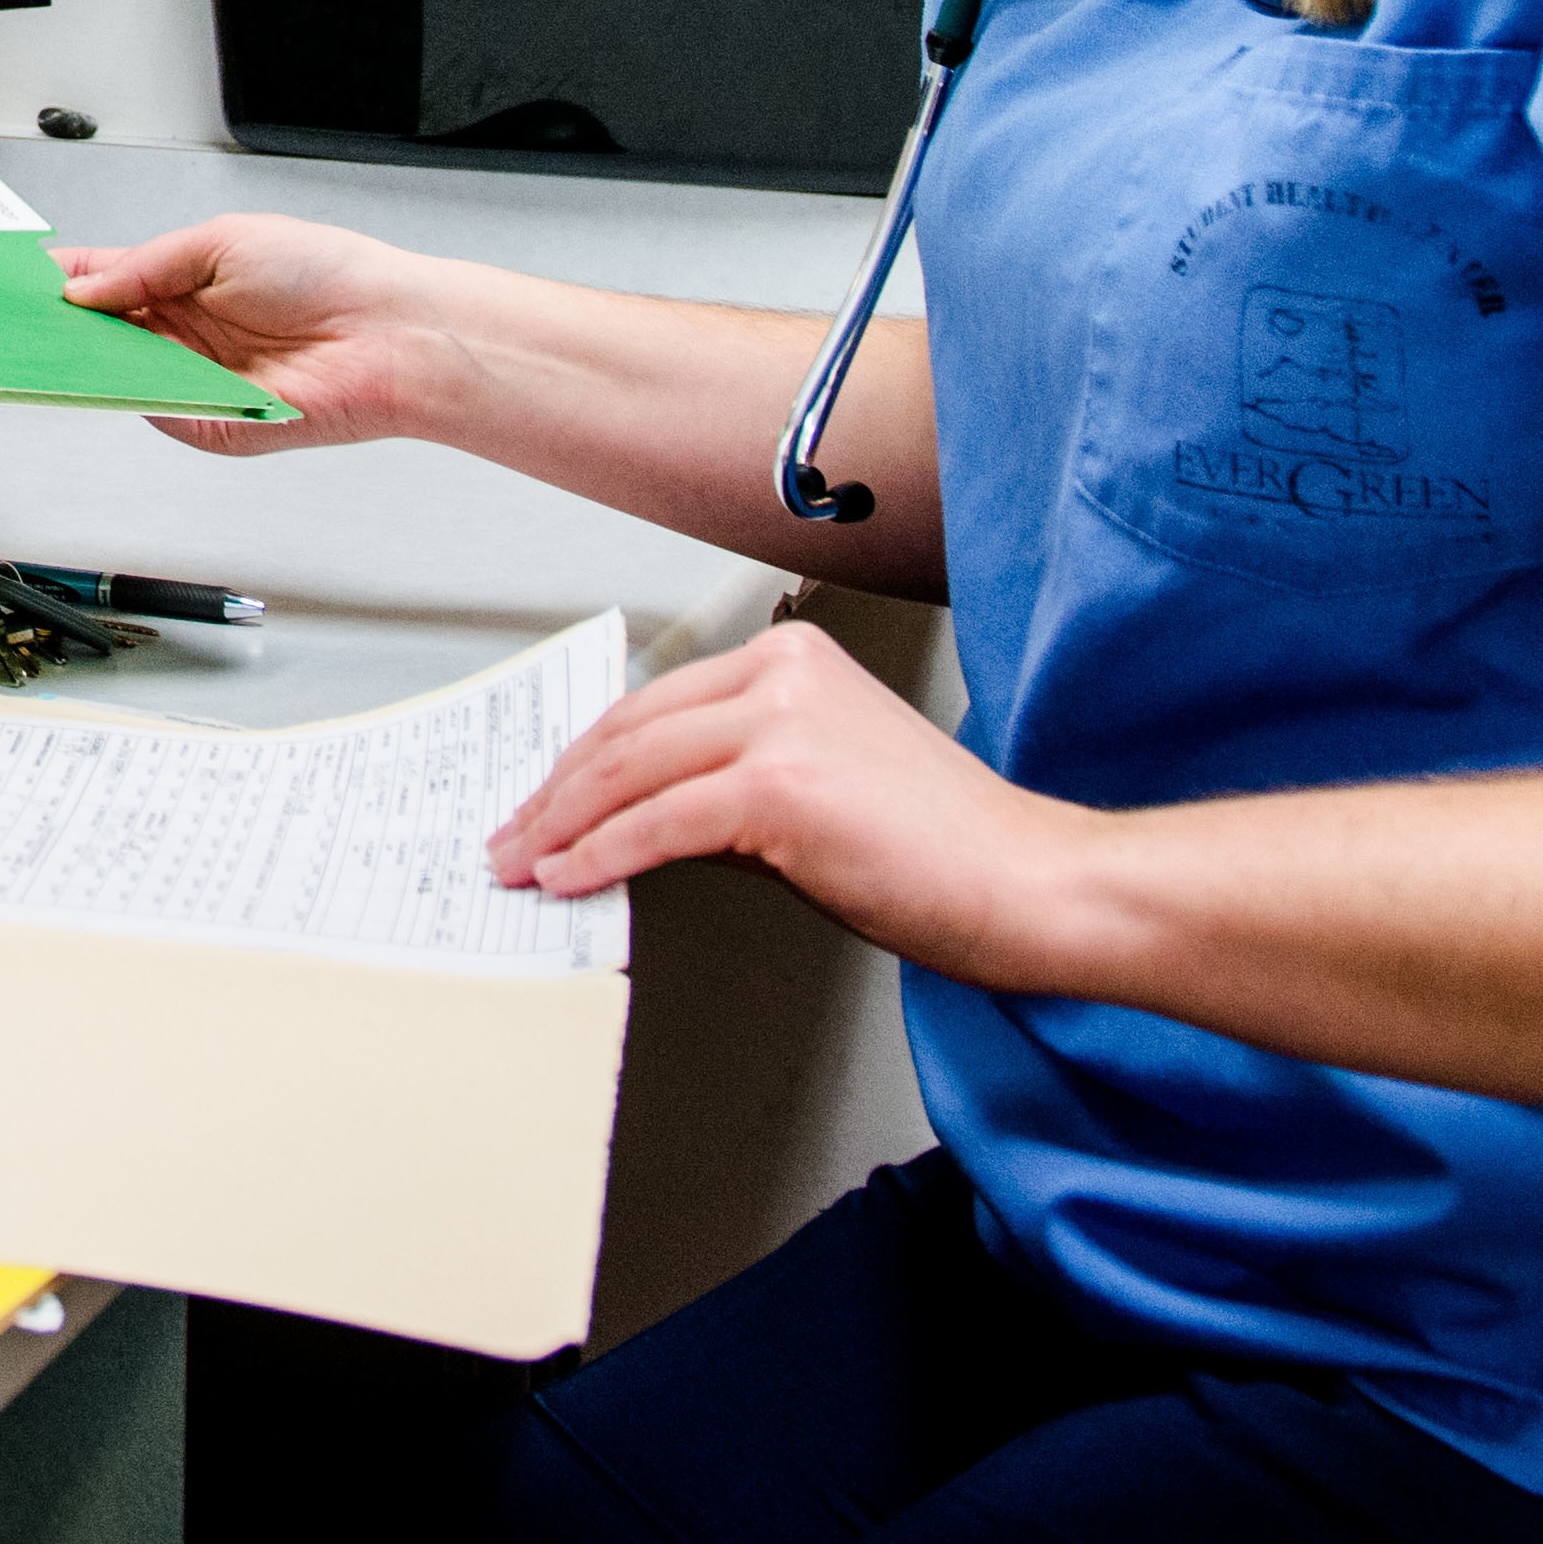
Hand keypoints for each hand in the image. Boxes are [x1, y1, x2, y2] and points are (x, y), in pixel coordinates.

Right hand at [53, 216, 445, 452]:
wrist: (386, 333)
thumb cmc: (327, 273)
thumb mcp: (221, 241)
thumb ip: (145, 266)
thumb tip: (84, 288)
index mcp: (182, 281)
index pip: (104, 282)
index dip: (63, 281)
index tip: (21, 282)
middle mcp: (184, 332)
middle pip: (101, 334)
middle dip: (61, 327)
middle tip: (18, 320)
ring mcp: (195, 379)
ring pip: (120, 376)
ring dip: (88, 362)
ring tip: (50, 343)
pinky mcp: (212, 424)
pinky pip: (156, 413)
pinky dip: (133, 397)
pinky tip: (116, 373)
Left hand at [490, 619, 1105, 986]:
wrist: (1030, 883)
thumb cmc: (948, 852)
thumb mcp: (825, 786)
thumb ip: (735, 786)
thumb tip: (645, 825)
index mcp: (792, 660)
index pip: (655, 705)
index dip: (586, 760)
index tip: (544, 800)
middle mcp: (781, 676)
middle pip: (629, 731)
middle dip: (556, 792)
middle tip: (512, 836)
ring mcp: (780, 725)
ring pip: (630, 773)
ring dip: (561, 826)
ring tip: (523, 865)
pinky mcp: (779, 788)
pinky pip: (658, 824)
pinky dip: (600, 855)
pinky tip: (569, 879)